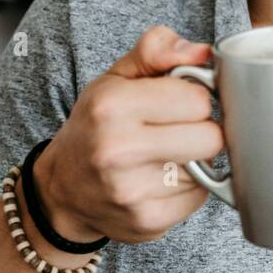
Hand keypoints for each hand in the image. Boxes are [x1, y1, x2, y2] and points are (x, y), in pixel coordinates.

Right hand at [34, 26, 221, 244]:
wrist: (61, 189)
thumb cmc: (95, 126)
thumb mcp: (116, 78)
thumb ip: (157, 51)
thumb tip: (202, 52)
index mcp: (112, 105)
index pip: (198, 99)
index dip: (193, 97)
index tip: (177, 102)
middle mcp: (118, 150)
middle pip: (211, 138)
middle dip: (200, 129)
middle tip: (177, 129)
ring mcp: (132, 192)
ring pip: (207, 168)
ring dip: (193, 160)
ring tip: (162, 155)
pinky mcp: (147, 222)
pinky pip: (199, 198)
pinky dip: (187, 188)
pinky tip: (160, 180)